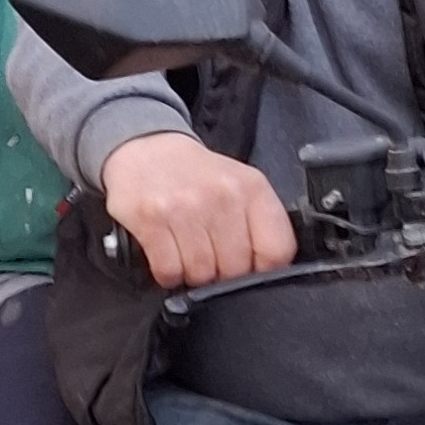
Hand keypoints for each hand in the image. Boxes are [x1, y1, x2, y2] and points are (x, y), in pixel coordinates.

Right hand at [100, 132, 297, 289]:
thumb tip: (268, 272)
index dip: (264, 271)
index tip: (251, 268)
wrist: (148, 149)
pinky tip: (169, 254)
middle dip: (224, 275)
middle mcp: (222, 195)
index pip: (276, 251)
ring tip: (189, 253)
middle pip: (236, 270)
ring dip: (194, 275)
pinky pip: (169, 271)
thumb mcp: (241, 187)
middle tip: (212, 258)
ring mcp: (185, 207)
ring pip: (202, 275)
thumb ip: (261, 225)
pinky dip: (168, 274)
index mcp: (252, 188)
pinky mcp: (152, 219)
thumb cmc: (197, 176)